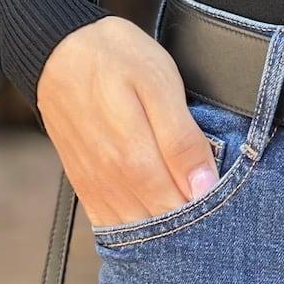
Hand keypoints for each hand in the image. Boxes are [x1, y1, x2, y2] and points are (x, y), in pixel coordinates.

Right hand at [36, 16, 219, 228]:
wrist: (56, 48)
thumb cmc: (115, 58)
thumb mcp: (159, 84)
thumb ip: (182, 139)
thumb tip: (203, 187)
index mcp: (133, 156)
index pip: (179, 207)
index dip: (206, 216)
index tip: (227, 212)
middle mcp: (110, 179)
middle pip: (158, 224)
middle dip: (189, 229)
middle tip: (215, 220)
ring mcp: (95, 185)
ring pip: (134, 230)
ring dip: (163, 234)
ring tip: (189, 223)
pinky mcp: (84, 184)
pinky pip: (109, 223)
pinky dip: (134, 231)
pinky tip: (153, 225)